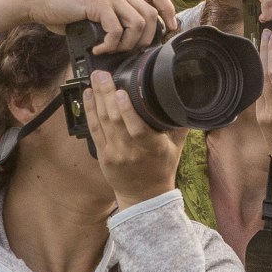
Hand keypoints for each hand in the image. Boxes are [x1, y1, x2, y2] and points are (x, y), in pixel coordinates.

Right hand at [0, 0, 176, 50]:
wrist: (38, 2)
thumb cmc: (65, 12)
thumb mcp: (95, 14)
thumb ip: (112, 21)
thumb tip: (129, 43)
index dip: (168, 10)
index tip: (169, 29)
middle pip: (151, 15)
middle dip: (146, 39)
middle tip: (130, 52)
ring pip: (137, 23)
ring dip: (127, 44)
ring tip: (111, 51)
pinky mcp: (96, 3)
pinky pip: (116, 29)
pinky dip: (110, 45)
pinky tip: (98, 50)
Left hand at [84, 70, 185, 206]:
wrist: (144, 197)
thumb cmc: (161, 169)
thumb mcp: (176, 148)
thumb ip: (178, 124)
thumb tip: (184, 98)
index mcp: (152, 149)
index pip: (138, 129)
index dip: (127, 110)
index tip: (121, 91)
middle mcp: (131, 151)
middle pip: (115, 120)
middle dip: (107, 94)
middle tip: (103, 74)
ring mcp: (115, 153)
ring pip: (103, 122)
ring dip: (97, 98)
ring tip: (95, 79)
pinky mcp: (103, 155)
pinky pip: (94, 130)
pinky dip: (90, 111)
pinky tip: (88, 95)